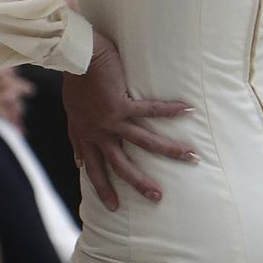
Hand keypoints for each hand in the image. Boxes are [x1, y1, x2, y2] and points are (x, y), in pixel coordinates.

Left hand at [63, 32, 195, 210]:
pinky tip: (188, 110)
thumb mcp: (71, 114)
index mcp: (85, 134)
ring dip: (168, 150)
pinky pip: (150, 110)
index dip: (102, 187)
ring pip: (143, 142)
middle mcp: (98, 132)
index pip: (93, 168)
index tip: (112, 205)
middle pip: (119, 165)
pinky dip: (169, 109)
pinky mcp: (121, 105)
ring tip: (190, 157)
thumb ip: (77, 138)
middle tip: (156, 197)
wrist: (75, 56)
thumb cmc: (74, 79)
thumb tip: (77, 161)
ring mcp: (110, 121)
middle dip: (138, 183)